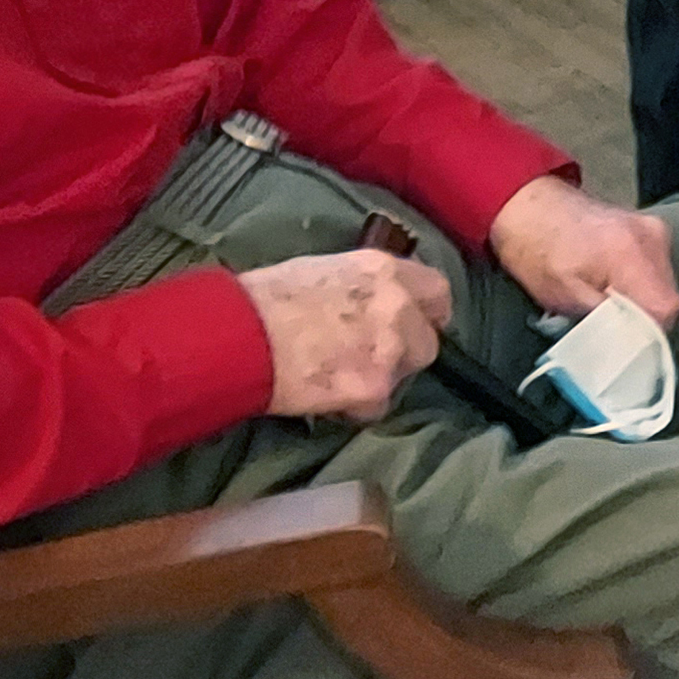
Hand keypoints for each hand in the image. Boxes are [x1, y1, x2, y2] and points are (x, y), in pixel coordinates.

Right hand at [240, 251, 451, 421]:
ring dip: (381, 380)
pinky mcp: (374, 387)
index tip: (414, 323)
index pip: (438, 291)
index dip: (426, 313)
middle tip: (370, 358)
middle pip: (428, 341)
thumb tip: (368, 301)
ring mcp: (390, 348)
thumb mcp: (323, 272)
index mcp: (384, 270)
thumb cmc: (266, 298)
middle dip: (405, 353)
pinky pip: (377, 406)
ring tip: (342, 378)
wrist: (240, 333)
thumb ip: (361, 287)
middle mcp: (398, 305)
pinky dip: (357, 408)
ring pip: (405, 375)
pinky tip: (328, 399)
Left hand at [488, 176, 678, 327]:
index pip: (665, 308)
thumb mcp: (565, 297)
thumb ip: (605, 322)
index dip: (649, 334)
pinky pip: (656, 269)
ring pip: (664, 285)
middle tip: (611, 328)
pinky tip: (613, 286)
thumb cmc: (536, 250)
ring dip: (642, 303)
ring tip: (608, 304)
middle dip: (644, 320)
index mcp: (629, 253)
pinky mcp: (650, 228)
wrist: (528, 206)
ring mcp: (653, 229)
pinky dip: (640, 285)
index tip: (627, 346)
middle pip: (668, 298)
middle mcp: (651, 236)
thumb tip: (628, 349)